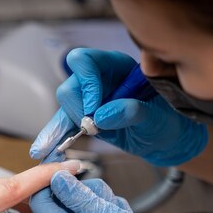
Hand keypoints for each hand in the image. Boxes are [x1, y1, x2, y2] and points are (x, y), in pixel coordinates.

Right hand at [29, 48, 207, 165]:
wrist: (169, 140)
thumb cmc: (170, 121)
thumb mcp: (158, 117)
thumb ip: (134, 112)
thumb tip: (101, 116)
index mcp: (118, 67)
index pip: (87, 61)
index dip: (86, 83)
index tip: (95, 109)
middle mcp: (100, 79)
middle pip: (71, 85)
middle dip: (78, 109)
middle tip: (93, 129)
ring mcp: (91, 99)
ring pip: (65, 106)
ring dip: (62, 126)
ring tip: (63, 146)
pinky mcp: (85, 119)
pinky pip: (64, 125)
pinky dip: (54, 137)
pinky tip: (42, 150)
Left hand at [30, 171, 199, 212]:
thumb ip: (78, 196)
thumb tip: (56, 178)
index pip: (41, 202)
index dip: (52, 181)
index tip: (69, 169)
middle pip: (63, 198)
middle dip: (86, 192)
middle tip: (104, 200)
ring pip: (82, 200)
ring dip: (101, 199)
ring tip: (116, 212)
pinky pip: (95, 208)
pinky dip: (109, 207)